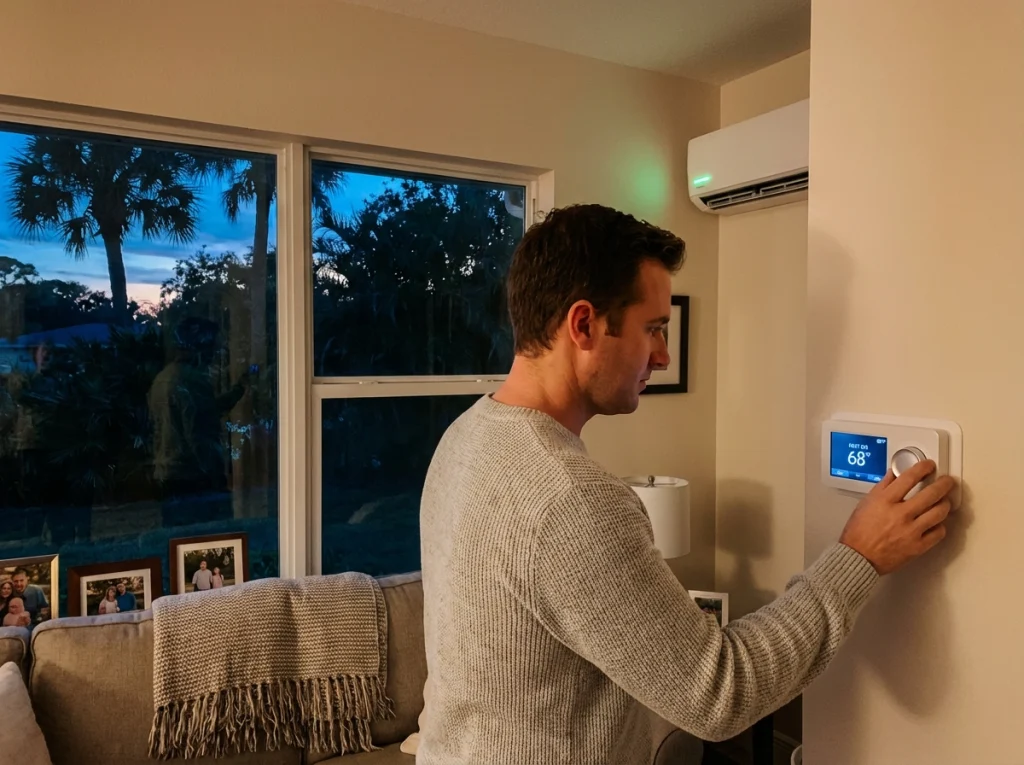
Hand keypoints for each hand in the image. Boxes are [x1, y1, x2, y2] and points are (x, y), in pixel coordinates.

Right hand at [839, 460, 956, 574]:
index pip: (909, 477)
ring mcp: (911, 531)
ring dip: (945, 504)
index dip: (923, 467)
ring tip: (944, 501)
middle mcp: (900, 514)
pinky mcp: (918, 546)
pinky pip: (939, 533)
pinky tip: (936, 522)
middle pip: (931, 493)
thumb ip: (883, 486)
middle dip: (944, 484)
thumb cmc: (859, 532)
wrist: (858, 557)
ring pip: (939, 512)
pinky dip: (940, 525)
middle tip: (947, 481)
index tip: (929, 465)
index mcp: (885, 501)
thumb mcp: (866, 502)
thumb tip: (894, 474)